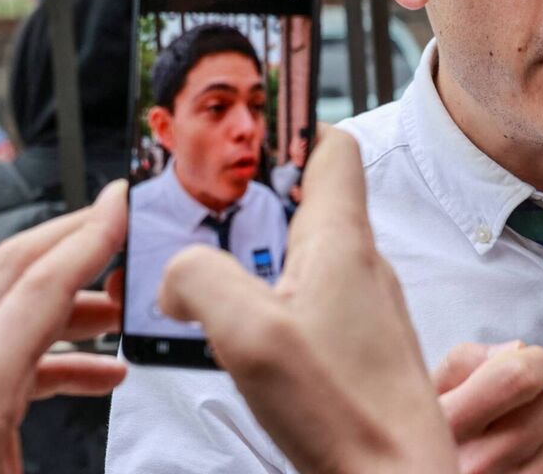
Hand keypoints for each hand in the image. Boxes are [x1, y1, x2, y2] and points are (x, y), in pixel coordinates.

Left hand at [0, 182, 128, 473]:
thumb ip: (83, 462)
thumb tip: (142, 449)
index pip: (40, 284)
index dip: (90, 237)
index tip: (126, 203)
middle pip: (17, 273)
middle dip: (76, 238)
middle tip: (129, 226)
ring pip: (16, 312)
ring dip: (76, 297)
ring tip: (128, 307)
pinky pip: (15, 359)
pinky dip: (64, 353)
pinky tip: (104, 375)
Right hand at [158, 127, 456, 473]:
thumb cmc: (343, 411)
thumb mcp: (248, 333)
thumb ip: (201, 279)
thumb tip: (178, 273)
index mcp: (342, 239)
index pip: (332, 146)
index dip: (291, 131)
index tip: (243, 141)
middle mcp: (361, 262)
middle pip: (312, 197)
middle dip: (257, 200)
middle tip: (205, 216)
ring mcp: (364, 303)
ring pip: (309, 250)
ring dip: (262, 254)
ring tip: (214, 277)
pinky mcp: (359, 342)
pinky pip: (314, 297)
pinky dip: (275, 298)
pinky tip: (246, 331)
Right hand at [433, 342, 542, 473]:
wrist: (423, 471)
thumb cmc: (428, 438)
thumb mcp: (427, 396)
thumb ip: (464, 363)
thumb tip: (517, 350)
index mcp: (446, 424)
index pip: (516, 378)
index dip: (538, 362)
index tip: (540, 363)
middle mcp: (475, 464)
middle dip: (540, 401)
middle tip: (517, 412)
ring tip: (520, 442)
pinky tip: (527, 466)